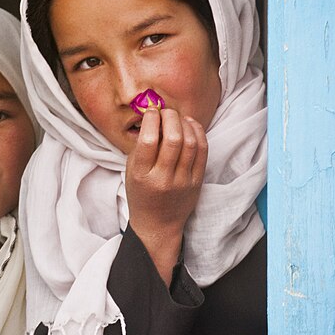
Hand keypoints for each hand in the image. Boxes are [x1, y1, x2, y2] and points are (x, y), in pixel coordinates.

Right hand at [125, 108, 207, 285]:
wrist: (158, 224)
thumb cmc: (141, 193)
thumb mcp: (131, 171)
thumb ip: (141, 146)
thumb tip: (154, 115)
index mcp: (142, 175)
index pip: (150, 140)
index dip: (153, 119)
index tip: (151, 111)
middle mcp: (163, 178)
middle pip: (174, 138)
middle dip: (171, 117)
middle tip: (166, 111)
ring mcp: (183, 181)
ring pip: (191, 143)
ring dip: (185, 123)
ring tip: (178, 117)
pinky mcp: (197, 182)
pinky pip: (203, 151)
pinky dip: (198, 133)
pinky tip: (191, 126)